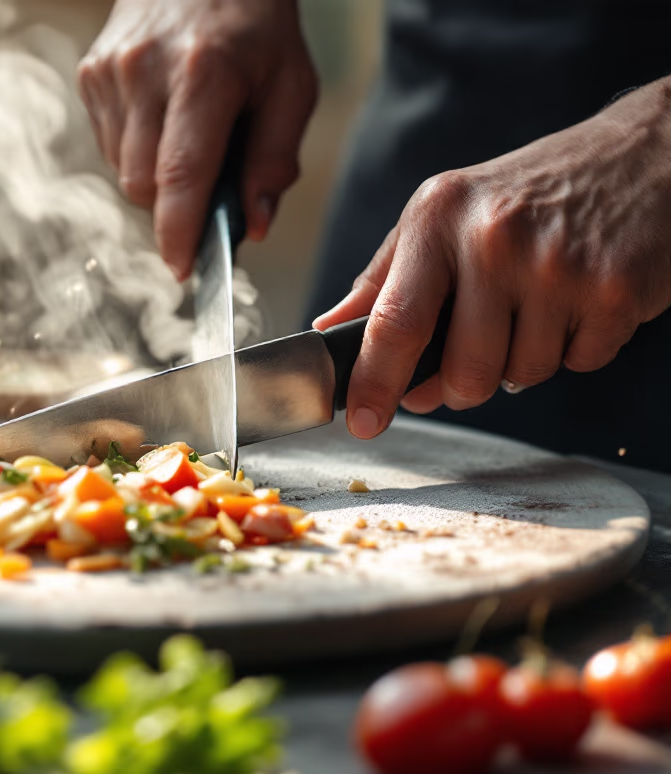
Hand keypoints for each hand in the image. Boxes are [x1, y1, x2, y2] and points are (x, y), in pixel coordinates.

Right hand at [78, 0, 317, 278]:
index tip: (184, 269)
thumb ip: (275, 159)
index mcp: (203, 74)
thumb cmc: (255, 22)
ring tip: (189, 138)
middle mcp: (145, 72)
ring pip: (123, 170)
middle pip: (144, 186)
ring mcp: (109, 72)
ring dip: (156, 178)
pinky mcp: (90, 74)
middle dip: (175, 205)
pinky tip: (163, 119)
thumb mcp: (292, 82)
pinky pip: (109, 144)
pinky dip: (137, 150)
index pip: (180, 176)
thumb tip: (253, 226)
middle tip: (210, 188)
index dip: (179, 233)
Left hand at [314, 79, 670, 439]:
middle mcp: (494, 239)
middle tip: (479, 353)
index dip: (374, 382)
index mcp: (439, 219)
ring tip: (538, 304)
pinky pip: (577, 364)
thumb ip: (384, 279)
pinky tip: (579, 301)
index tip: (361, 422)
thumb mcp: (443, 215)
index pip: (394, 321)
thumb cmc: (529, 192)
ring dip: (525, 361)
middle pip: (463, 372)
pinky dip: (576, 348)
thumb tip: (329, 330)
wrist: (645, 155)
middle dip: (464, 385)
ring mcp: (559, 266)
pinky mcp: (615, 291)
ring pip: (521, 377)